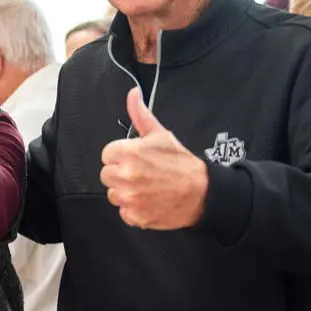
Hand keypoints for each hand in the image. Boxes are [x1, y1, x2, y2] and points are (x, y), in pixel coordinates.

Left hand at [100, 87, 207, 228]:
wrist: (204, 192)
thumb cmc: (181, 163)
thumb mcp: (161, 135)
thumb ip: (140, 115)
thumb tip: (132, 93)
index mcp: (129, 152)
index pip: (106, 155)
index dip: (120, 157)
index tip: (137, 160)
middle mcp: (126, 175)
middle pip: (106, 175)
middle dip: (121, 175)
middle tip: (143, 174)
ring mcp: (130, 198)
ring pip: (113, 195)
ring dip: (126, 193)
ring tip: (148, 188)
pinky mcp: (135, 217)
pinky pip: (123, 213)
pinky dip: (134, 211)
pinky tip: (149, 202)